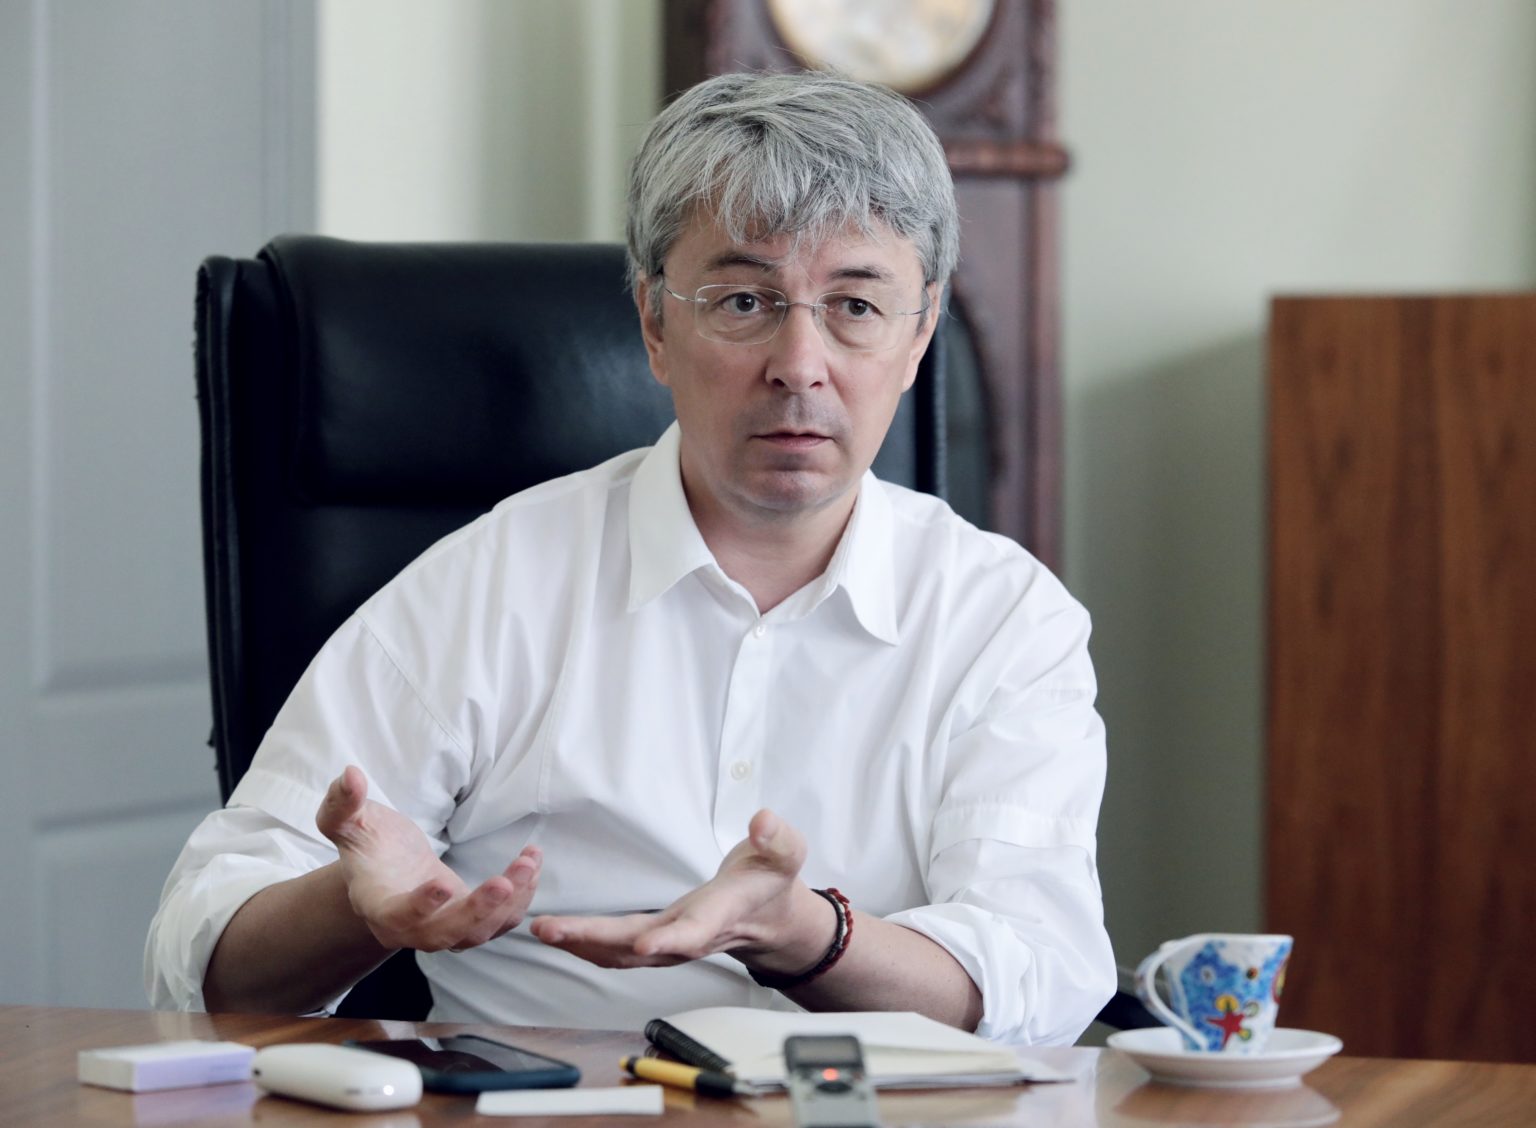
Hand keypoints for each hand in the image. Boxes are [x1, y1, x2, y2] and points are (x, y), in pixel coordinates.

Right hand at [317, 765, 540, 952]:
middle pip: (446, 935)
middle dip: (478, 911)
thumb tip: (350, 774)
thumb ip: (343, 803)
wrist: (387, 869)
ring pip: (479, 932)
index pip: (397, 917)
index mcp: (378, 906)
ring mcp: (443, 929)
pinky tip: (532, 862)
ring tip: (528, 862)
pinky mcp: (470, 922)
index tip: (441, 885)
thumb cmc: (367, 843)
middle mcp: (410, 928)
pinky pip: (500, 920)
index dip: (419, 907)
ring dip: (510, 902)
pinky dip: (520, 897)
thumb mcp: (348, 820)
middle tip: (504, 881)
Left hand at [528, 809, 832, 974]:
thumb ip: (776, 838)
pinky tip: (557, 935)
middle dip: (592, 938)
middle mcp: (689, 936)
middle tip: (548, 928)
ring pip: (620, 953)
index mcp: (720, 914)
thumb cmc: (771, 880)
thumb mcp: (786, 853)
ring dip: (579, 943)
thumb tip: (762, 821)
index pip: (695, 931)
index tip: (647, 943)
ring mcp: (669, 944)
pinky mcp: (655, 942)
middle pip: (638, 946)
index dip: (673, 939)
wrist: (769, 917)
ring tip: (541, 929)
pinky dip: (584, 944)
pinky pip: (615, 950)